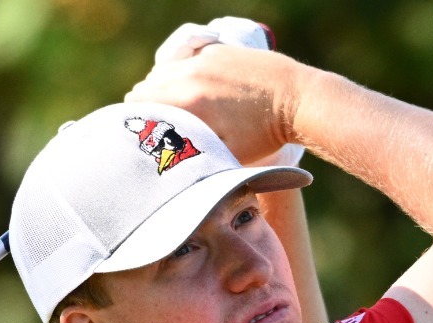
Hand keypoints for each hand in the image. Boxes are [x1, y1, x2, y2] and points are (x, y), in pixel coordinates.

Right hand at [126, 44, 302, 164]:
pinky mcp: (217, 50)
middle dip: (147, 106)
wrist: (297, 99)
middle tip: (161, 126)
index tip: (145, 135)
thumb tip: (165, 162)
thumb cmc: (264, 135)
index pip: (137, 104)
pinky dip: (183, 74)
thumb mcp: (225, 154)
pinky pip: (185, 59)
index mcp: (189, 102)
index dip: (136, 121)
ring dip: (163, 88)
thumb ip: (191, 154)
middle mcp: (190, 74)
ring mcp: (203, 58)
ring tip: (179, 109)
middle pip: (146, 86)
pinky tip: (198, 89)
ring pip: (163, 70)